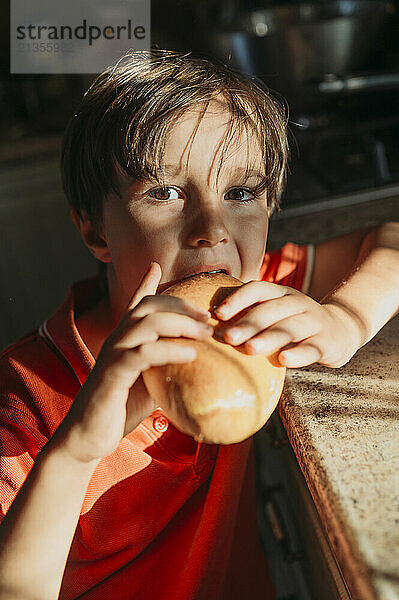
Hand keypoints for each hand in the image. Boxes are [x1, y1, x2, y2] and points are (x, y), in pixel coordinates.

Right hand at [54, 263, 213, 462]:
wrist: (88, 437)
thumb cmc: (121, 408)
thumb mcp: (150, 381)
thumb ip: (167, 366)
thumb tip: (198, 364)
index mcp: (125, 338)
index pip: (137, 303)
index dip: (147, 283)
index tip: (162, 270)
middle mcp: (117, 339)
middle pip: (149, 306)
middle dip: (181, 305)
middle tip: (208, 315)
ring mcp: (114, 354)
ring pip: (147, 323)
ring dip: (181, 324)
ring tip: (206, 332)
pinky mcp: (113, 373)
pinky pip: (143, 353)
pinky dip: (170, 350)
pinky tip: (192, 355)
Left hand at [212, 281, 361, 368]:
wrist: (341, 329)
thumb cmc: (294, 324)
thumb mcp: (275, 314)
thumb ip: (250, 316)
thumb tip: (208, 328)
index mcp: (281, 293)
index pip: (258, 290)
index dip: (238, 299)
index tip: (218, 314)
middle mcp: (298, 303)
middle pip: (271, 310)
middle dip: (248, 323)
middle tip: (227, 337)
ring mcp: (314, 321)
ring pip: (290, 328)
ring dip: (269, 337)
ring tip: (249, 349)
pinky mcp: (327, 343)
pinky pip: (312, 348)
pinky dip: (298, 354)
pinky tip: (283, 360)